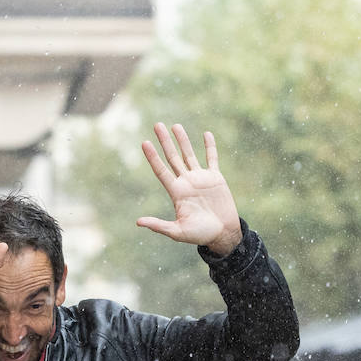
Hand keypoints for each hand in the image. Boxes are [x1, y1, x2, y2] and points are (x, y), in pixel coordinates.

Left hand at [136, 122, 241, 254]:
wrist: (222, 234)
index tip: (145, 143)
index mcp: (176, 192)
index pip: (161, 170)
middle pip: (172, 158)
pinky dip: (210, 146)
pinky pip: (212, 158)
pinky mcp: (215, 178)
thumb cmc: (200, 235)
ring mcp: (200, 178)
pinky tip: (205, 134)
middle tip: (157, 125)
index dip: (153, 157)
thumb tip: (138, 222)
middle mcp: (186, 182)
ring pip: (189, 154)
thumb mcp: (177, 231)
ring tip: (175, 125)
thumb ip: (159, 225)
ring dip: (182, 140)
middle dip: (165, 142)